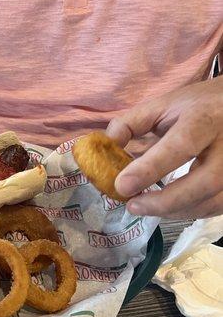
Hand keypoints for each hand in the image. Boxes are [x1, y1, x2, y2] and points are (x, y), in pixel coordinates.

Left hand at [106, 77, 222, 218]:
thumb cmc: (196, 106)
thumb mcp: (162, 105)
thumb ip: (130, 124)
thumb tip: (104, 148)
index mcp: (204, 118)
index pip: (180, 145)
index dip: (150, 168)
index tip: (122, 186)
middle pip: (205, 181)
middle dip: (166, 201)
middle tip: (133, 205)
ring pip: (214, 200)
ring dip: (176, 211)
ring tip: (146, 207)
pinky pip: (219, 206)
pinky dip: (191, 211)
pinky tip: (169, 208)